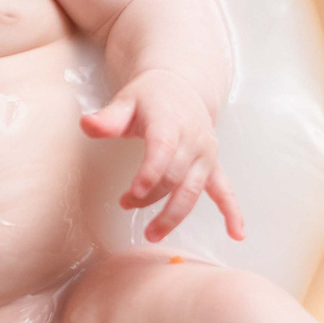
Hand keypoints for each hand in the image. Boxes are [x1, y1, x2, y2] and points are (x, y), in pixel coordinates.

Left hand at [81, 71, 244, 241]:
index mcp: (170, 121)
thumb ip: (108, 118)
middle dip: (150, 196)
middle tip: (125, 204)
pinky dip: (232, 212)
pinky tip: (236, 234)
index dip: (150, 172)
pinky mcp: (212, 167)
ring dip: (173, 215)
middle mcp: (193, 140)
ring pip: (192, 190)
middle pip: (174, 176)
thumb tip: (87, 124)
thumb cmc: (149, 98)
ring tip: (151, 233)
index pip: (163, 149)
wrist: (182, 88)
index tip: (134, 192)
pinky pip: (225, 191)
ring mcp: (205, 155)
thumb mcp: (126, 101)